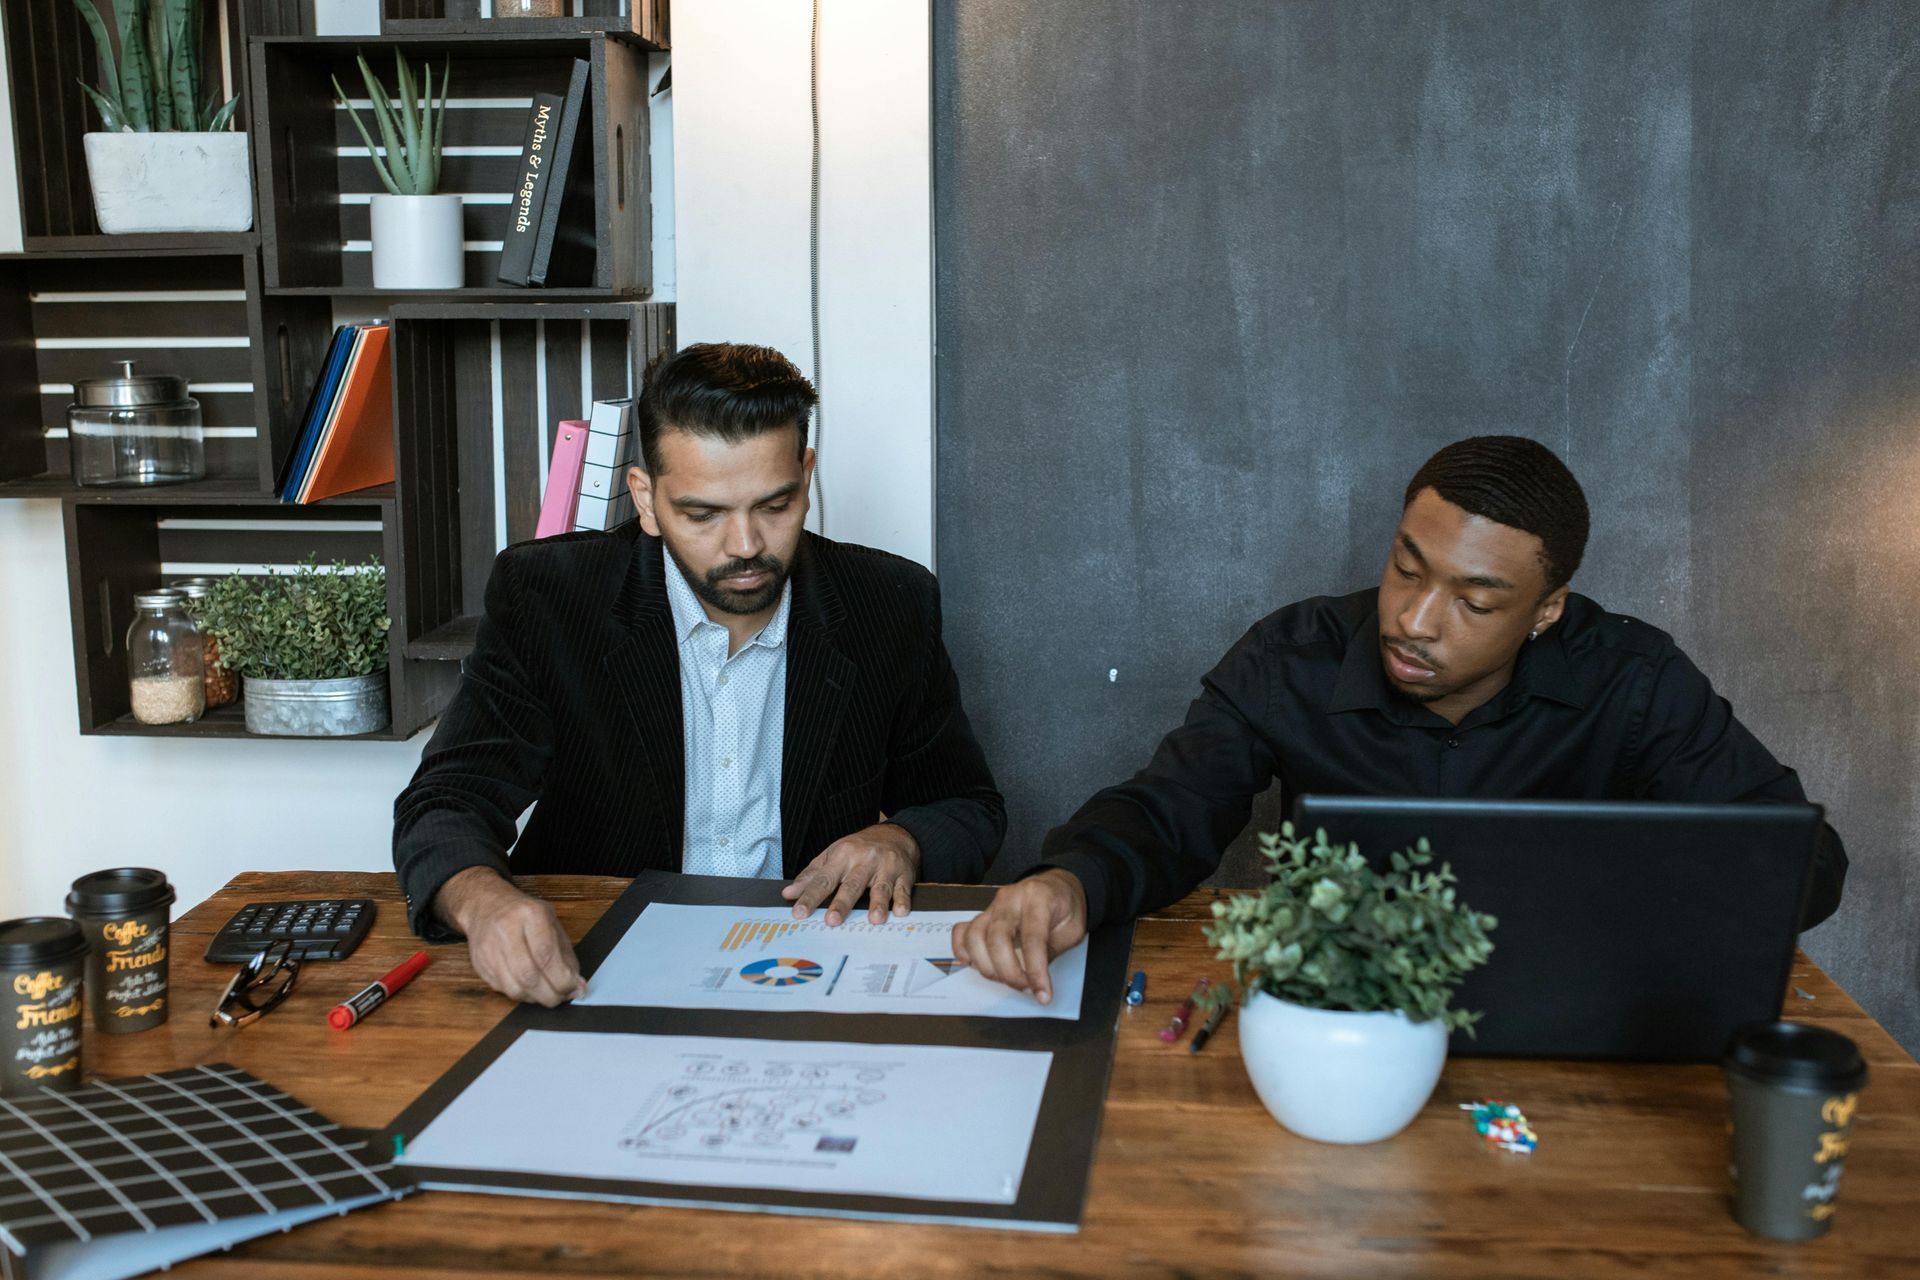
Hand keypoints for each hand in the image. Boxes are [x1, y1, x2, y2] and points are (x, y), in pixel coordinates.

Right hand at [433, 867, 585, 1006]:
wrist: (486, 906)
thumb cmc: (524, 915)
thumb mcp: (551, 922)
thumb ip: (564, 954)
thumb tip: (576, 984)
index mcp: (530, 915)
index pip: (546, 955)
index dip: (562, 979)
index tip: (575, 989)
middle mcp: (506, 930)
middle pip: (529, 975)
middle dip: (550, 994)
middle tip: (562, 997)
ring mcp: (489, 948)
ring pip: (514, 988)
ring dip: (536, 998)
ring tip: (547, 994)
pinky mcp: (480, 964)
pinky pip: (503, 990)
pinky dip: (521, 995)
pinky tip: (530, 989)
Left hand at [783, 822, 920, 924]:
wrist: (894, 835)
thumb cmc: (859, 849)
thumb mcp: (832, 856)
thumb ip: (811, 876)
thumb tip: (789, 894)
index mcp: (842, 855)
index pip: (823, 879)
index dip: (810, 897)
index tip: (799, 913)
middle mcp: (864, 860)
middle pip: (852, 884)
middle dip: (842, 903)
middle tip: (832, 920)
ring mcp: (885, 866)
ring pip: (880, 887)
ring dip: (878, 903)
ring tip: (874, 919)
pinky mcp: (904, 873)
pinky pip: (903, 888)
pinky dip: (903, 900)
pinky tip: (901, 912)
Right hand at [950, 869, 1087, 1005]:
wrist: (1056, 887)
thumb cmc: (1066, 908)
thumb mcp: (1073, 929)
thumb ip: (1052, 950)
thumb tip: (1033, 979)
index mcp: (1038, 897)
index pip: (1032, 938)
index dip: (1035, 971)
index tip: (1042, 994)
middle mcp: (1010, 898)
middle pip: (997, 938)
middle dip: (1009, 973)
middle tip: (1026, 988)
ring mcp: (992, 906)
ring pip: (975, 937)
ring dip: (987, 967)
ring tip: (1007, 979)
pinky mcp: (982, 915)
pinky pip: (962, 932)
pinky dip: (963, 952)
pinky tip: (976, 965)